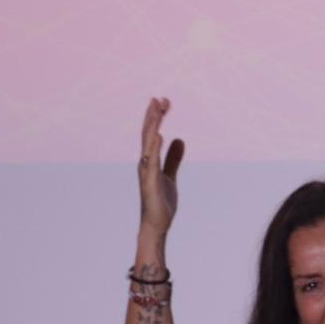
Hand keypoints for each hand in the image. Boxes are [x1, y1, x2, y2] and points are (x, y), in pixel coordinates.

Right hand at [138, 96, 186, 236]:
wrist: (156, 225)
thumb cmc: (161, 202)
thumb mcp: (170, 176)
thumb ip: (173, 158)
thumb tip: (179, 139)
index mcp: (149, 160)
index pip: (151, 133)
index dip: (156, 116)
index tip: (164, 101)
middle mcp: (145, 163)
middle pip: (148, 134)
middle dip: (153, 115)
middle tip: (159, 98)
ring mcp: (146, 172)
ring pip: (148, 144)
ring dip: (153, 125)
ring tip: (158, 110)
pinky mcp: (150, 182)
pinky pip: (152, 162)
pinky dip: (155, 147)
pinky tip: (159, 134)